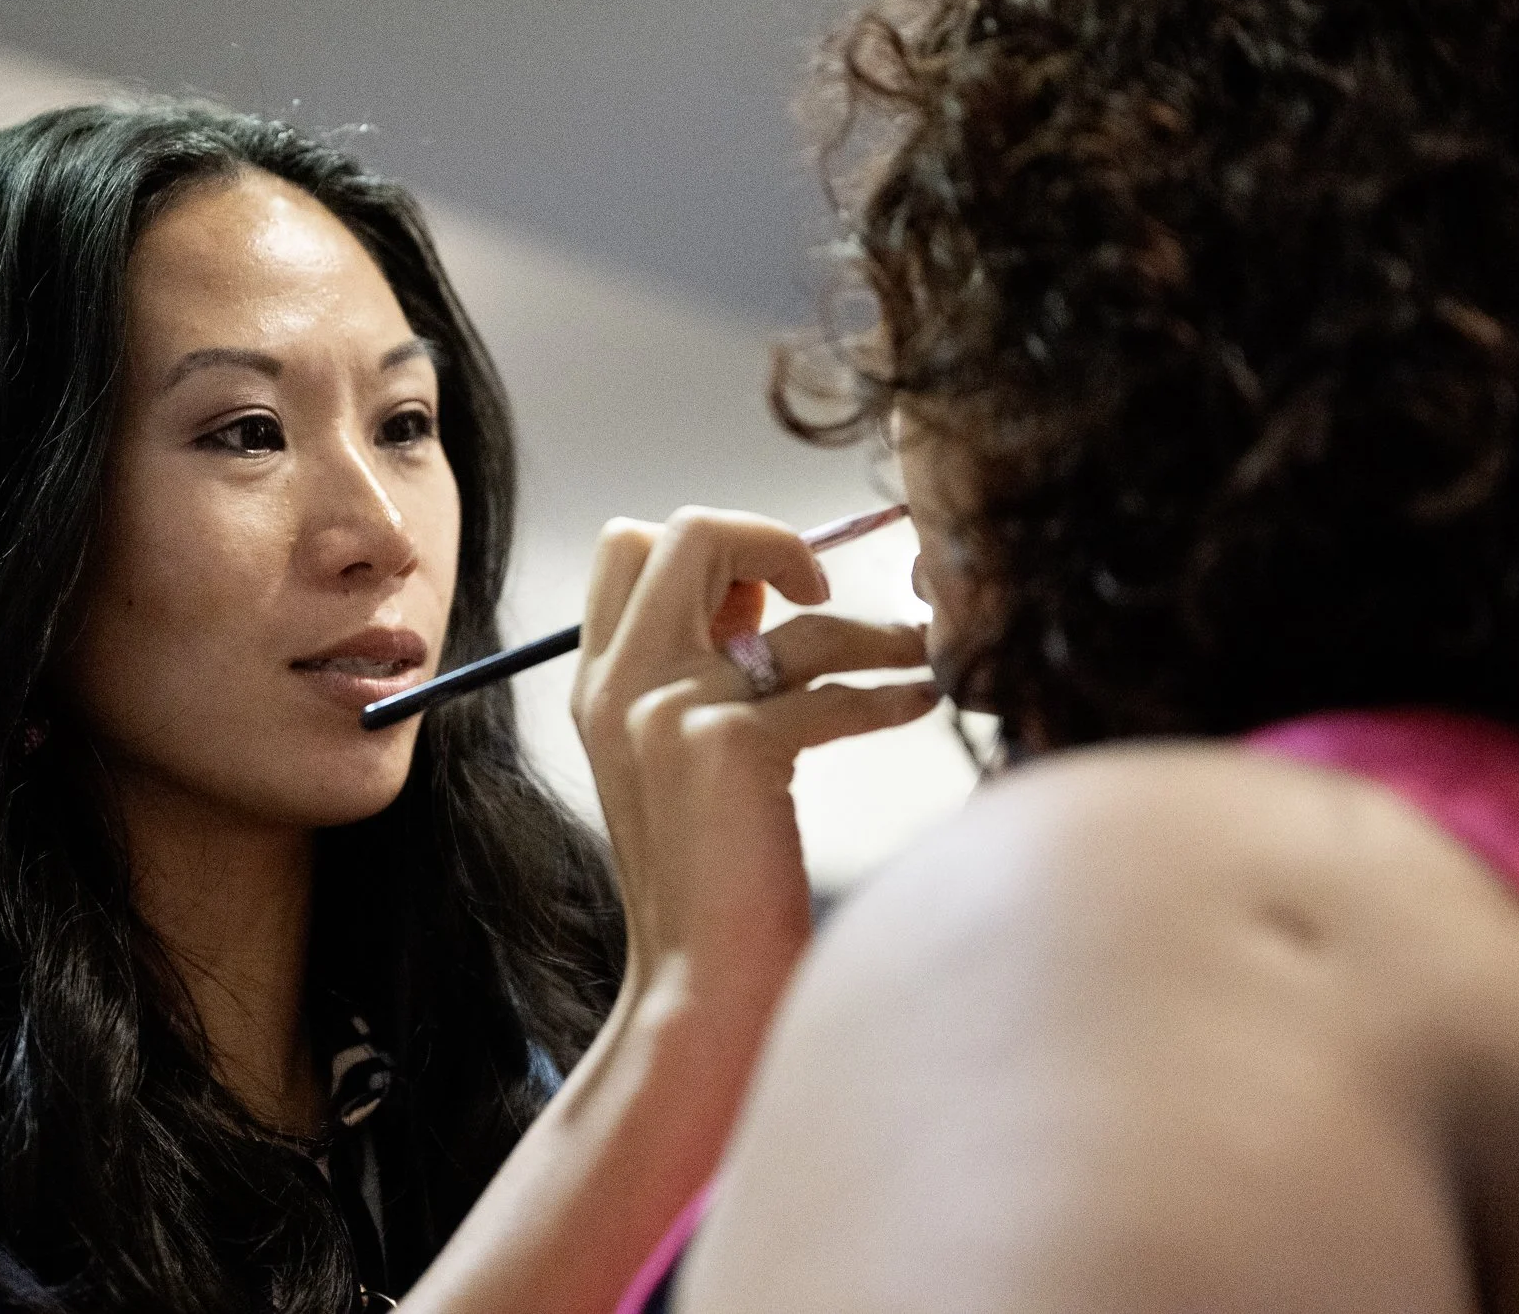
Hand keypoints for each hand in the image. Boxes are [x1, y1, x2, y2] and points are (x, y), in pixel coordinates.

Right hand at [572, 507, 936, 996]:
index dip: (708, 547)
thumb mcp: (674, 760)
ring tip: (918, 651)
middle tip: (820, 592)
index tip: (768, 595)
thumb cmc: (706, 882)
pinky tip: (921, 705)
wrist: (697, 985)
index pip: (627, 548)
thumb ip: (694, 673)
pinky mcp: (728, 744)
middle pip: (684, 533)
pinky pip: (834, 688)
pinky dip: (891, 692)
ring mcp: (668, 708)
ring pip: (789, 612)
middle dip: (770, 539)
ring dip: (872, 628)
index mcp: (598, 684)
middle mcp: (620, 684)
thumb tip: (762, 598)